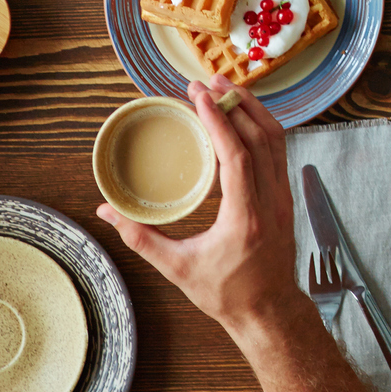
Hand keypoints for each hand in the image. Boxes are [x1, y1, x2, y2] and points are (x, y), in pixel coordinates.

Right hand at [97, 77, 303, 336]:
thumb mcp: (177, 268)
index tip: (199, 94)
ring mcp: (283, 196)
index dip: (219, 120)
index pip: (238, 155)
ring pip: (276, 139)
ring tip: (225, 87)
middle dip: (233, 103)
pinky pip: (279, 151)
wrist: (269, 310)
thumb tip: (105, 212)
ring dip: (251, 109)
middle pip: (260, 136)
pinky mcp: (285, 196)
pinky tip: (243, 116)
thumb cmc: (226, 293)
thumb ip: (140, 237)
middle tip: (205, 81)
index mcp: (246, 216)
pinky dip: (262, 126)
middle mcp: (271, 200)